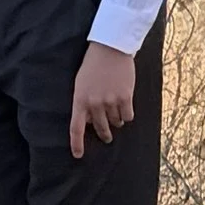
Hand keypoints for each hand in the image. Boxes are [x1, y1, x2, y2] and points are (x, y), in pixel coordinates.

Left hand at [69, 40, 138, 158]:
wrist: (110, 49)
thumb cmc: (93, 66)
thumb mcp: (81, 84)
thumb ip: (83, 103)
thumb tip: (88, 122)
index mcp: (80, 100)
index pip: (76, 128)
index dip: (77, 144)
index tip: (78, 155)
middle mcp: (94, 103)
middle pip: (100, 128)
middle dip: (104, 134)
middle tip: (107, 137)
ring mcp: (110, 101)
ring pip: (116, 122)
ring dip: (117, 120)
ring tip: (116, 108)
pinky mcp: (125, 97)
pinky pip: (128, 116)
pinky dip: (128, 114)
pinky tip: (126, 105)